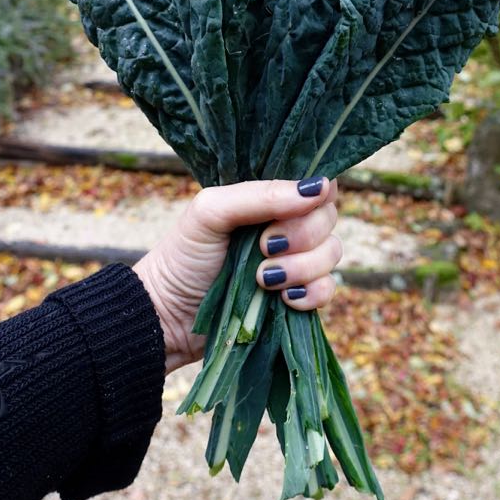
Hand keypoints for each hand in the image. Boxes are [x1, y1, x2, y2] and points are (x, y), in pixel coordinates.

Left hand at [134, 177, 339, 372]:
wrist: (168, 316)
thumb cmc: (182, 256)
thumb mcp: (211, 212)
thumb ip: (260, 195)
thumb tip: (317, 188)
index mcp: (269, 198)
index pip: (317, 183)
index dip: (316, 194)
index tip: (297, 207)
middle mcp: (288, 225)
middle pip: (328, 218)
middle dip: (302, 235)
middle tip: (264, 248)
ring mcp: (294, 262)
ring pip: (332, 254)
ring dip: (301, 267)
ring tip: (263, 279)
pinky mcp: (298, 297)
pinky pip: (328, 289)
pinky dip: (311, 294)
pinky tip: (284, 300)